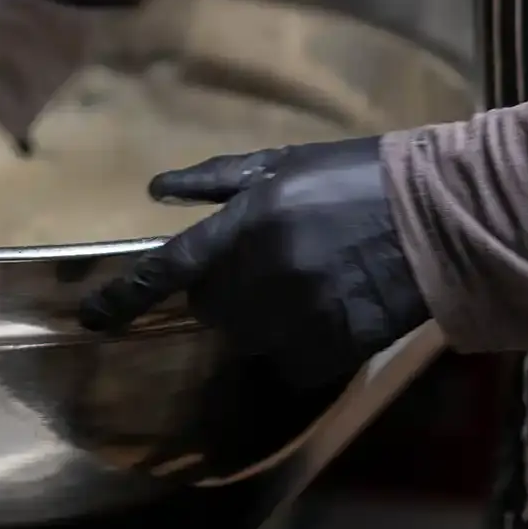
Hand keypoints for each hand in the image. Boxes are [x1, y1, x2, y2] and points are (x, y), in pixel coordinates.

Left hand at [79, 137, 427, 389]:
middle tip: (264, 264)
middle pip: (211, 308)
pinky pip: (288, 364)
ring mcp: (298, 317)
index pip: (170, 269)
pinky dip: (296, 346)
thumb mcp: (284, 164)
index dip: (125, 297)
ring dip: (260, 319)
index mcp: (247, 223)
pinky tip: (324, 312)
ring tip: (302, 284)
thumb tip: (158, 189)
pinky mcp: (332, 348)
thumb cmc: (356, 177)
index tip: (92, 317)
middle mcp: (264, 274)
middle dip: (225, 291)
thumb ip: (219, 179)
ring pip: (247, 339)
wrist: (435, 215)